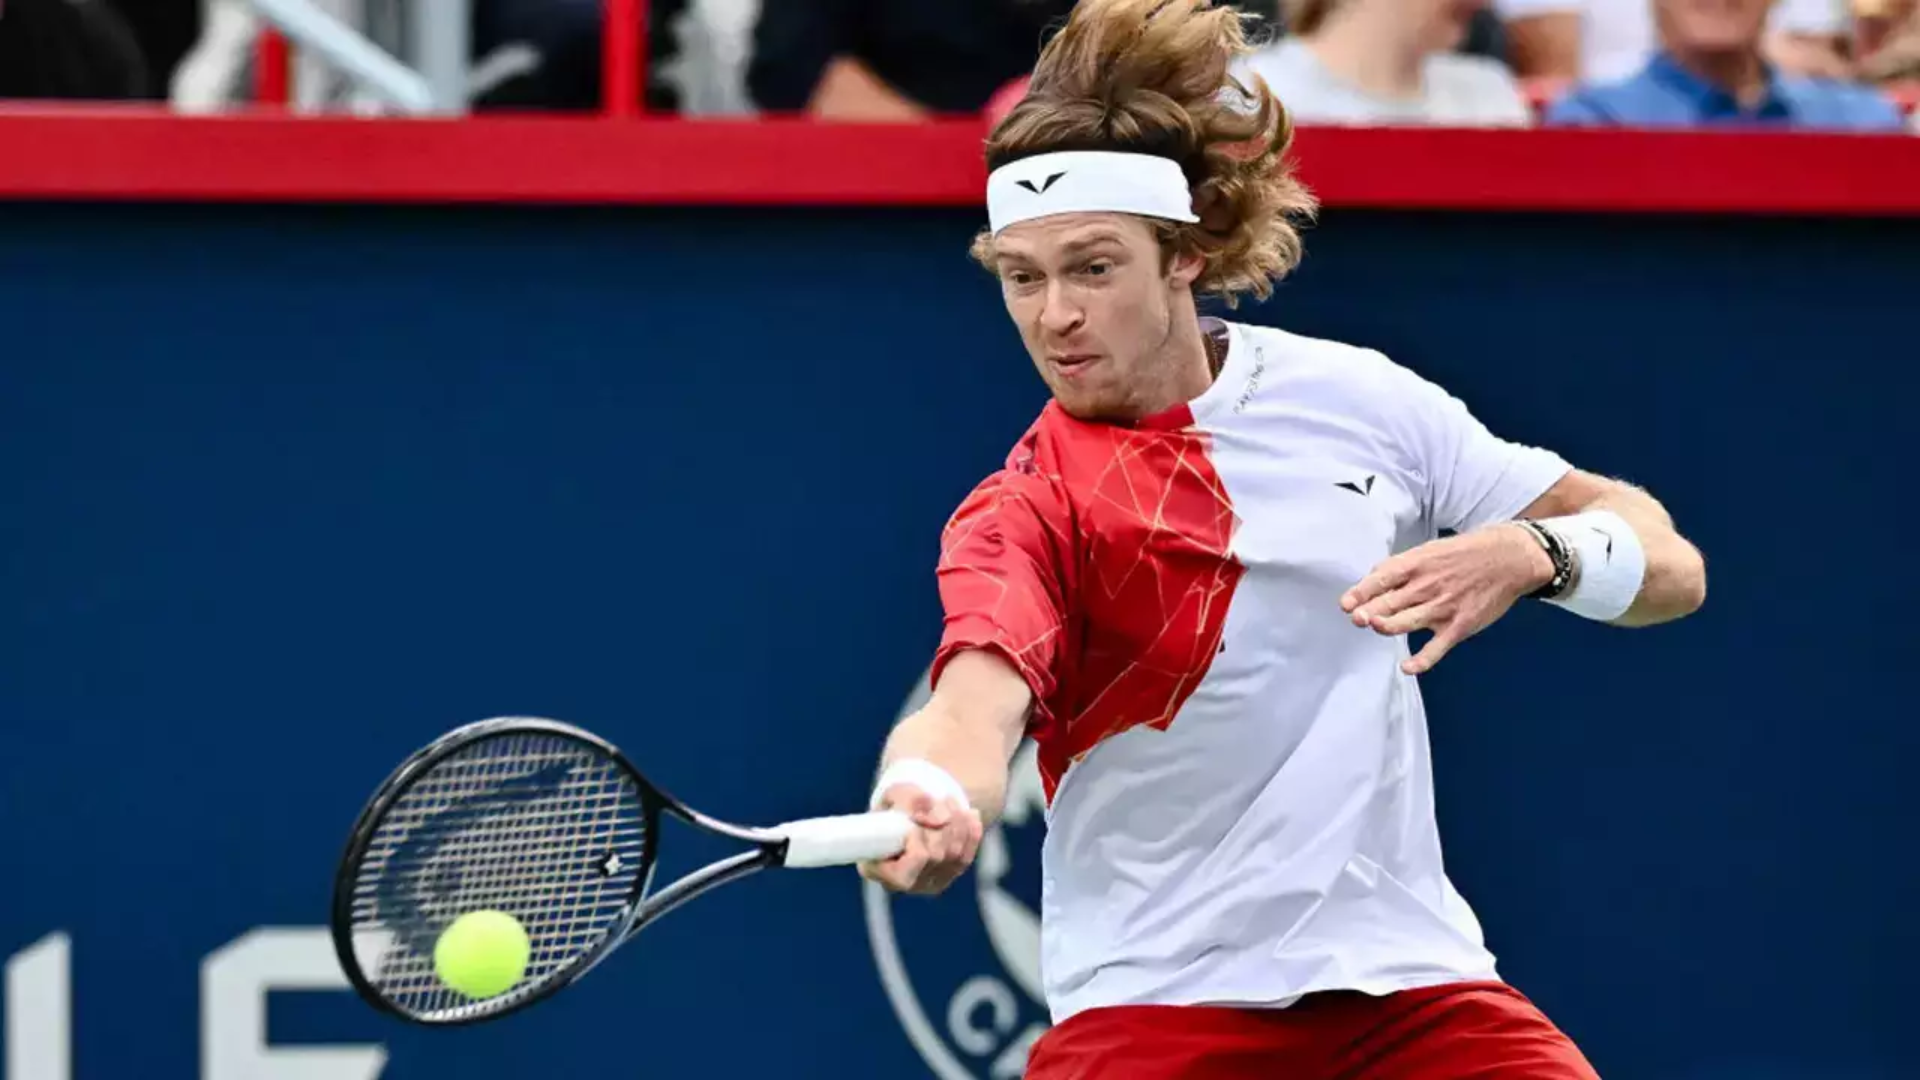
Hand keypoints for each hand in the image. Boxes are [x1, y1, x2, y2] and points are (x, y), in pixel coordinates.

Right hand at [857, 783, 983, 895]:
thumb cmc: (898, 802)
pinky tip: (970, 814)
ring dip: (957, 824)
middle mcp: (903, 882)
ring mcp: (929, 882)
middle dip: (940, 824)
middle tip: (941, 800)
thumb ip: (912, 801)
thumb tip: (937, 819)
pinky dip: (971, 832)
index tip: (916, 818)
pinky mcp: (949, 875)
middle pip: (933, 858)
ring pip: (953, 856)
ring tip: (950, 801)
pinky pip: (966, 856)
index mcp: (877, 868)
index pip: (902, 873)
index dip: (916, 844)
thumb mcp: (898, 793)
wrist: (914, 807)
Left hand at [1340, 524, 1553, 675]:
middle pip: (1390, 602)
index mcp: (1417, 565)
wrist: (1510, 559)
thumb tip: (1372, 579)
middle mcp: (1427, 586)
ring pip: (1406, 622)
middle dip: (1369, 612)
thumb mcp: (1430, 550)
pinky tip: (1407, 667)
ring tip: (1374, 627)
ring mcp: (1443, 607)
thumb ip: (1401, 567)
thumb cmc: (1466, 554)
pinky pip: (1437, 647)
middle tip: (1356, 619)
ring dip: (1386, 627)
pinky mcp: (1459, 626)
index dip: (1361, 592)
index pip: (1382, 579)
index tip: (1345, 604)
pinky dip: (1422, 660)